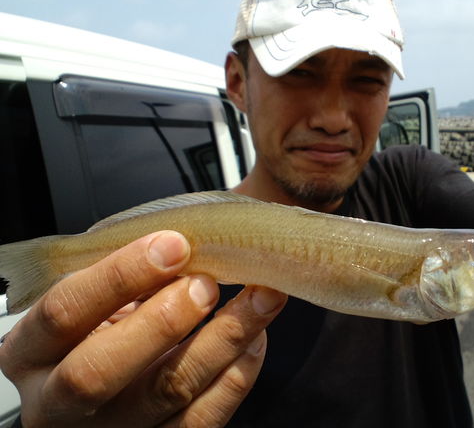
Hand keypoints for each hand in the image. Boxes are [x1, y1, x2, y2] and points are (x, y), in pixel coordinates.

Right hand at [0, 231, 286, 426]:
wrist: (95, 396)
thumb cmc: (96, 333)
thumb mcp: (92, 302)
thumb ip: (124, 280)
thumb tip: (184, 246)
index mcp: (32, 352)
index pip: (65, 312)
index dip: (121, 275)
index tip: (174, 244)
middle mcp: (58, 403)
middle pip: (101, 371)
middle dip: (162, 321)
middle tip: (207, 285)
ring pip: (168, 393)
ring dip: (224, 339)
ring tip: (261, 298)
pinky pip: (203, 419)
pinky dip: (238, 374)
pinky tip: (254, 339)